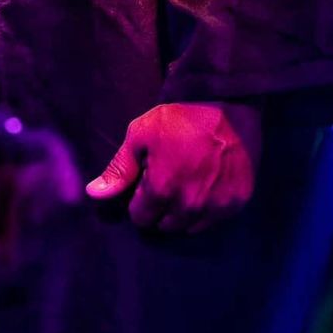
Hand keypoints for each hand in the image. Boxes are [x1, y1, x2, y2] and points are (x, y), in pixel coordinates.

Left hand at [85, 102, 261, 233]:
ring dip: (183, 214)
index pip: (141, 218)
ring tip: (186, 184)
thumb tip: (94, 194)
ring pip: (189, 227)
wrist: (231, 105)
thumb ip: (119, 168)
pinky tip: (207, 186)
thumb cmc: (182, 117)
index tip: (147, 184)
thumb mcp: (141, 134)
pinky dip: (207, 210)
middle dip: (160, 209)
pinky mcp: (237, 203)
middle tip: (167, 182)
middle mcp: (189, 206)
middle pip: (165, 226)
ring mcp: (216, 207)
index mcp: (162, 190)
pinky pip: (214, 220)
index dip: (139, 201)